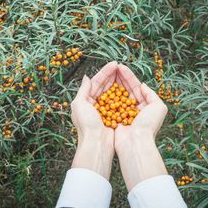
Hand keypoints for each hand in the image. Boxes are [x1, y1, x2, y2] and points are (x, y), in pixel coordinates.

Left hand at [71, 61, 117, 179]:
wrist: (97, 144)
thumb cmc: (86, 125)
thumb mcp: (79, 104)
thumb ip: (83, 89)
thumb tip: (86, 76)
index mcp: (86, 100)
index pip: (96, 81)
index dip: (105, 72)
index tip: (114, 64)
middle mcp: (95, 103)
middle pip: (105, 85)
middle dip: (113, 75)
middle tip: (121, 65)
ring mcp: (106, 109)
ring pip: (113, 92)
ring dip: (118, 82)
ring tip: (125, 73)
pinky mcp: (114, 115)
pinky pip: (119, 101)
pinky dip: (123, 94)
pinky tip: (128, 87)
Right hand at [114, 64, 167, 150]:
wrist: (136, 143)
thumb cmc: (148, 126)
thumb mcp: (158, 107)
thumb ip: (151, 93)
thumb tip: (142, 85)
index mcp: (145, 104)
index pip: (135, 86)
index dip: (128, 75)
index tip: (120, 66)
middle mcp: (134, 107)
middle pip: (126, 88)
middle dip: (120, 77)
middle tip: (113, 66)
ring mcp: (123, 112)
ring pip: (117, 94)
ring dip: (113, 83)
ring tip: (107, 73)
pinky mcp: (114, 117)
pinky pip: (110, 103)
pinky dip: (107, 95)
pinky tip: (103, 86)